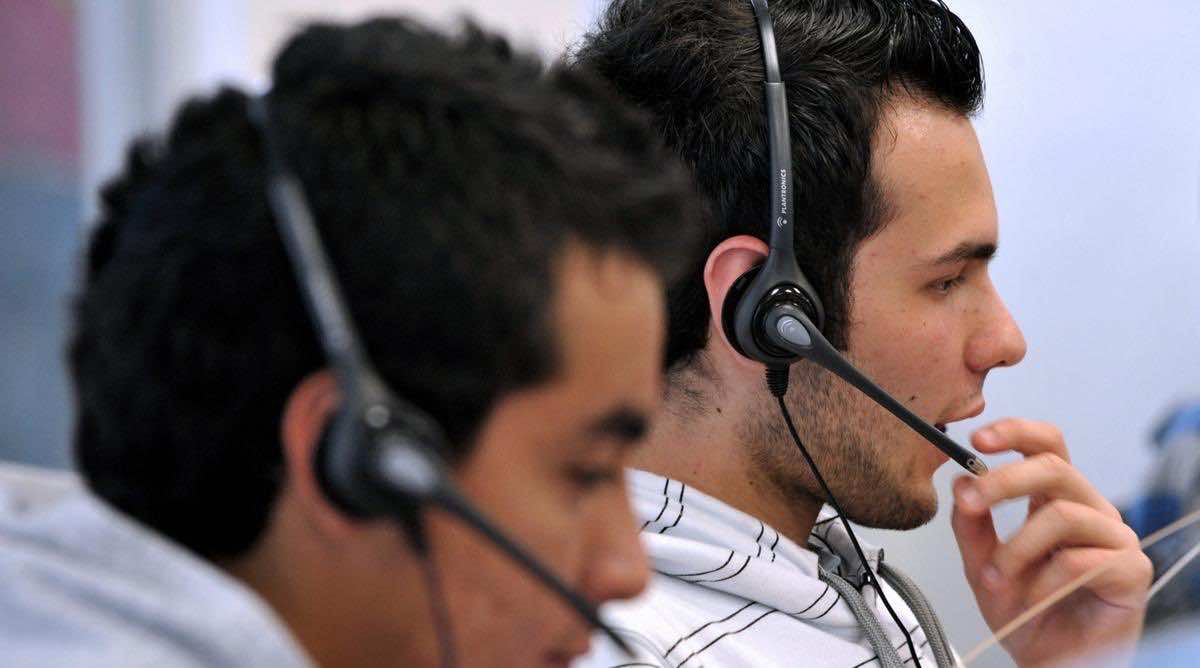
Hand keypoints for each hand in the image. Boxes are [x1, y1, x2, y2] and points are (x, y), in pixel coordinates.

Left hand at [950, 418, 1151, 667]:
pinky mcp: (1129, 569)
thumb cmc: (1025, 610)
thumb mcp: (982, 563)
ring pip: (1061, 513)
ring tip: (995, 578)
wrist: (1050, 659)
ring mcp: (1113, 537)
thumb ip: (970, 525)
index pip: (1046, 446)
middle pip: (1054, 467)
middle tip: (970, 501)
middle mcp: (1088, 509)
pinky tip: (1032, 599)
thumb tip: (960, 481)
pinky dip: (1044, 581)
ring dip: (1016, 547)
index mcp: (1056, 499)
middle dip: (1003, 480)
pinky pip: (1080, 559)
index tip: (978, 439)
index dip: (1016, 432)